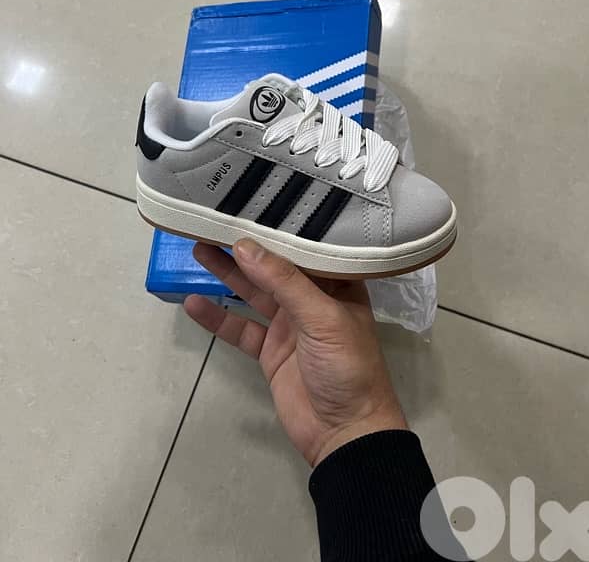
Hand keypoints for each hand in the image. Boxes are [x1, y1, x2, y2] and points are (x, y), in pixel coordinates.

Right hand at [184, 239, 406, 466]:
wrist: (345, 433)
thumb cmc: (348, 367)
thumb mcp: (322, 317)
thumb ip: (284, 281)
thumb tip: (246, 246)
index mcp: (336, 286)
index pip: (305, 249)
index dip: (281, 228)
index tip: (253, 203)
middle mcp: (311, 300)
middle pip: (273, 268)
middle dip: (246, 248)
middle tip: (215, 221)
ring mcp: (288, 326)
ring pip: (253, 293)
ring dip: (227, 274)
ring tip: (198, 248)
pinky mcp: (269, 351)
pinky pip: (239, 328)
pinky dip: (217, 317)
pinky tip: (193, 302)